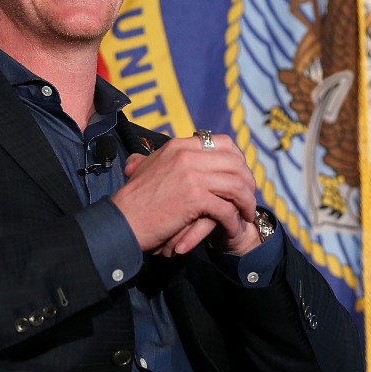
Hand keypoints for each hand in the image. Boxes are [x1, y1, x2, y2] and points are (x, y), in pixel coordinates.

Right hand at [111, 133, 261, 255]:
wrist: (121, 221)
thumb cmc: (133, 201)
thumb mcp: (145, 167)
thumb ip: (162, 157)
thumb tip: (170, 149)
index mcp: (179, 145)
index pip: (223, 142)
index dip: (239, 160)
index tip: (242, 176)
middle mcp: (187, 155)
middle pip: (235, 163)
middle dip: (248, 182)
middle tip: (249, 198)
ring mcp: (192, 175)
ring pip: (236, 185)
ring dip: (246, 202)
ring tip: (248, 214)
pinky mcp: (195, 198)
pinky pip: (227, 208)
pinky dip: (234, 220)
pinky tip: (234, 228)